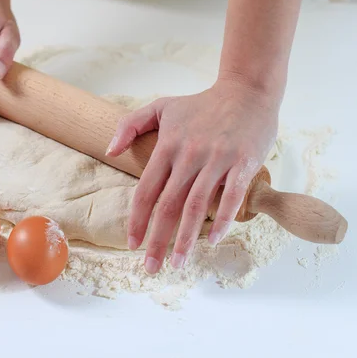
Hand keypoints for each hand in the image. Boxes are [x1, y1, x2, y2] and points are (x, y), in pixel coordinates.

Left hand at [106, 79, 280, 273]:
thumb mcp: (161, 106)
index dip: (137, 219)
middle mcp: (189, 155)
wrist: (246, 90)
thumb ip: (130, 125)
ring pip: (197, 206)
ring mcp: (217, 159)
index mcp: (167, 145)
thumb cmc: (201, 103)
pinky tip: (214, 240)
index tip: (132, 243)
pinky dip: (223, 220)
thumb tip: (109, 151)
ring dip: (186, 238)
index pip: (146, 190)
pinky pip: (232, 196)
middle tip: (151, 267)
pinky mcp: (244, 162)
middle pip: (168, 205)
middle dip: (157, 240)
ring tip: (178, 264)